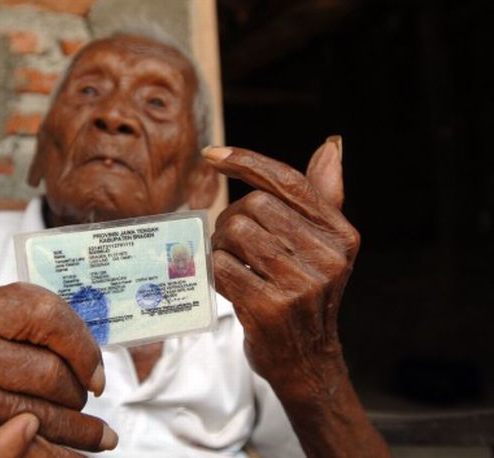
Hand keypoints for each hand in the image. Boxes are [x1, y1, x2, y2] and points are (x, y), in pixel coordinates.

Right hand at [0, 282, 117, 454]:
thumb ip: (18, 326)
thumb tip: (90, 359)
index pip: (42, 312)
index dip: (82, 346)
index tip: (96, 372)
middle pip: (46, 370)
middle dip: (78, 394)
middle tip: (85, 404)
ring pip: (38, 416)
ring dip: (80, 431)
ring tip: (99, 436)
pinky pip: (21, 450)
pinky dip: (57, 457)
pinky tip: (75, 456)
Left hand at [206, 138, 357, 391]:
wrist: (306, 361)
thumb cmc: (307, 296)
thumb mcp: (325, 247)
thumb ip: (323, 197)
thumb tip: (331, 145)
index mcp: (340, 234)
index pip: (288, 181)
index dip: (246, 161)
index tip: (212, 155)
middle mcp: (327, 257)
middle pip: (252, 206)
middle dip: (231, 219)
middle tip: (233, 242)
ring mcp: (300, 284)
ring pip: (234, 233)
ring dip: (221, 246)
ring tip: (233, 263)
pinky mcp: (270, 308)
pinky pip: (221, 266)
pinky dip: (216, 272)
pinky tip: (230, 284)